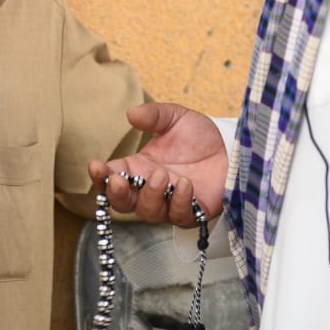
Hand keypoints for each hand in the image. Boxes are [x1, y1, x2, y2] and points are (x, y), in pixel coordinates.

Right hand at [88, 102, 227, 226]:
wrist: (232, 149)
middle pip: (122, 202)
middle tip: (119, 179)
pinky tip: (185, 185)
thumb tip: (131, 113)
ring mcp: (169, 203)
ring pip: (147, 212)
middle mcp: (149, 188)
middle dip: (116, 193)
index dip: (100, 175)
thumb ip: (154, 115)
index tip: (96, 165)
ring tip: (161, 175)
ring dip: (150, 196)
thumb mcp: (175, 118)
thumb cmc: (200, 136)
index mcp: (139, 166)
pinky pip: (177, 216)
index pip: (111, 176)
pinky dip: (178, 202)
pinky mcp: (191, 213)